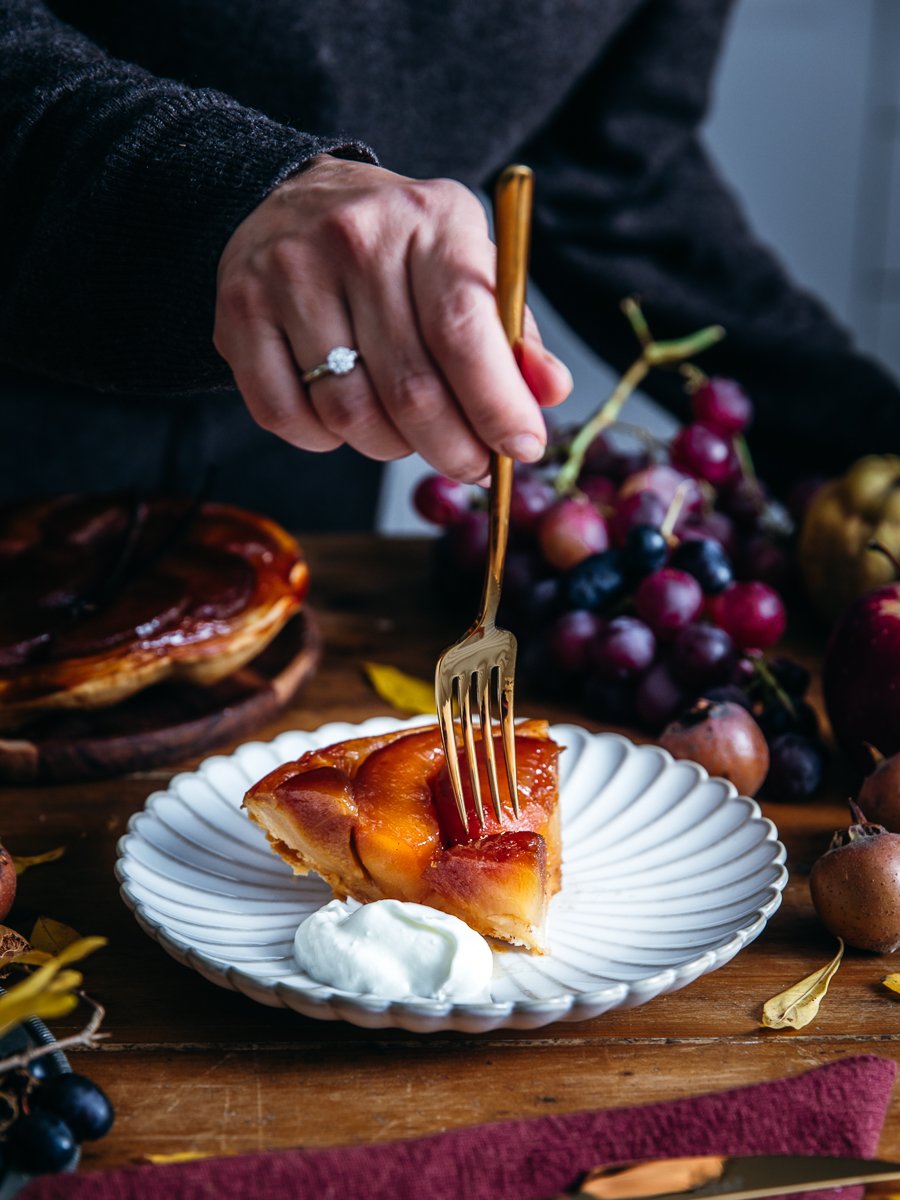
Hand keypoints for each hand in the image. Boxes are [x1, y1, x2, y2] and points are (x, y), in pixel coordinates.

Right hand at [213, 155, 571, 481]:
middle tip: (472, 465)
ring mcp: (288, 273)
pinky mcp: (238, 311)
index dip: (497, 406)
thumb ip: (513, 334)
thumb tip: (548, 393)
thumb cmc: (401, 250)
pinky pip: (286, 418)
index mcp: (431, 220)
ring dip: (389, 448)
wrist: (295, 199)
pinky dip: (325, 440)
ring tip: (406, 433)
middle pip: (410, 388)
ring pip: (350, 413)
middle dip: (452, 449)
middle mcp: (355, 238)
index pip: (464, 332)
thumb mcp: (469, 266)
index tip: (521, 449)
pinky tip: (345, 418)